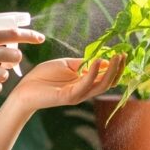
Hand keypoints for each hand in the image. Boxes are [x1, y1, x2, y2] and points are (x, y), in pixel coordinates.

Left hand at [10, 55, 125, 112]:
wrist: (25, 88)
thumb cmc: (44, 76)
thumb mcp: (67, 65)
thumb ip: (83, 63)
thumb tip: (102, 59)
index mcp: (84, 83)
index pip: (106, 77)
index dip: (116, 67)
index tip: (123, 53)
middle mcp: (84, 91)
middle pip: (108, 82)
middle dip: (118, 69)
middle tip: (124, 55)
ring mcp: (78, 94)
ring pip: (101, 85)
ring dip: (110, 71)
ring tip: (116, 57)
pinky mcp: (69, 96)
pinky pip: (85, 85)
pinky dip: (93, 73)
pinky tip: (98, 62)